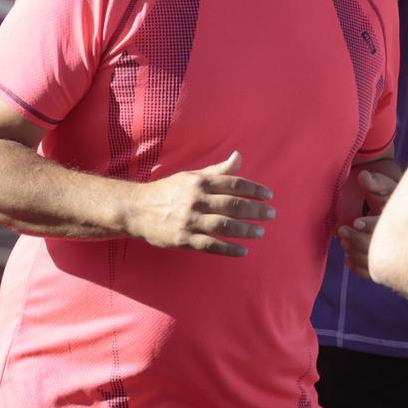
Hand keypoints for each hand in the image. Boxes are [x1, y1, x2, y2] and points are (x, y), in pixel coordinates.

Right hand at [126, 152, 275, 256]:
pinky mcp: (183, 239)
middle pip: (233, 205)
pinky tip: (243, 251)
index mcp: (200, 182)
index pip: (234, 184)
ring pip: (224, 226)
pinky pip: (210, 245)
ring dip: (246, 230)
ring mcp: (189, 220)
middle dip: (255, 210)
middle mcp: (196, 200)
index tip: (269, 196)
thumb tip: (239, 157)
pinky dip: (228, 249)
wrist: (136, 209)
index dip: (254, 189)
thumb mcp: (191, 177)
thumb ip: (218, 170)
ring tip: (260, 232)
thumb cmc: (169, 191)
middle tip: (271, 215)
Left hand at [337, 168, 398, 280]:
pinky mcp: (389, 268)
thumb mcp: (389, 188)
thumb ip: (376, 183)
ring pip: (376, 264)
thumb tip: (362, 176)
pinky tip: (348, 259)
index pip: (390, 228)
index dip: (372, 225)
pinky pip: (374, 274)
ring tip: (343, 241)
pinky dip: (358, 269)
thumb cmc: (394, 199)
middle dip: (358, 240)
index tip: (356, 221)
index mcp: (405, 221)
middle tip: (341, 230)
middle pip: (380, 249)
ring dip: (356, 254)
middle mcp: (403, 243)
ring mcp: (397, 258)